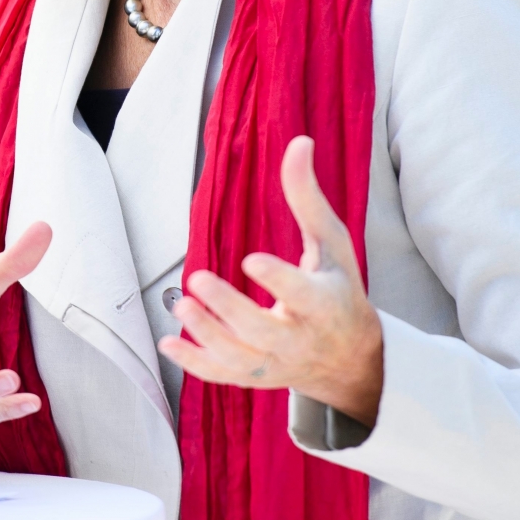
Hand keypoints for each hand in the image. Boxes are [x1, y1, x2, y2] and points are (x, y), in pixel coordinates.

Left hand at [157, 136, 383, 425]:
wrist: (352, 359)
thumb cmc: (339, 288)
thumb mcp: (331, 243)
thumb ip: (308, 197)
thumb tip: (299, 141)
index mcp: (326, 304)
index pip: (302, 295)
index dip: (278, 280)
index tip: (250, 258)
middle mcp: (301, 339)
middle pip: (263, 332)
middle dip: (230, 310)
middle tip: (196, 279)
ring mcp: (277, 364)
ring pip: (240, 360)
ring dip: (207, 337)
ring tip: (178, 307)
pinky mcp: (257, 378)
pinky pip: (224, 377)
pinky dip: (195, 365)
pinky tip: (167, 342)